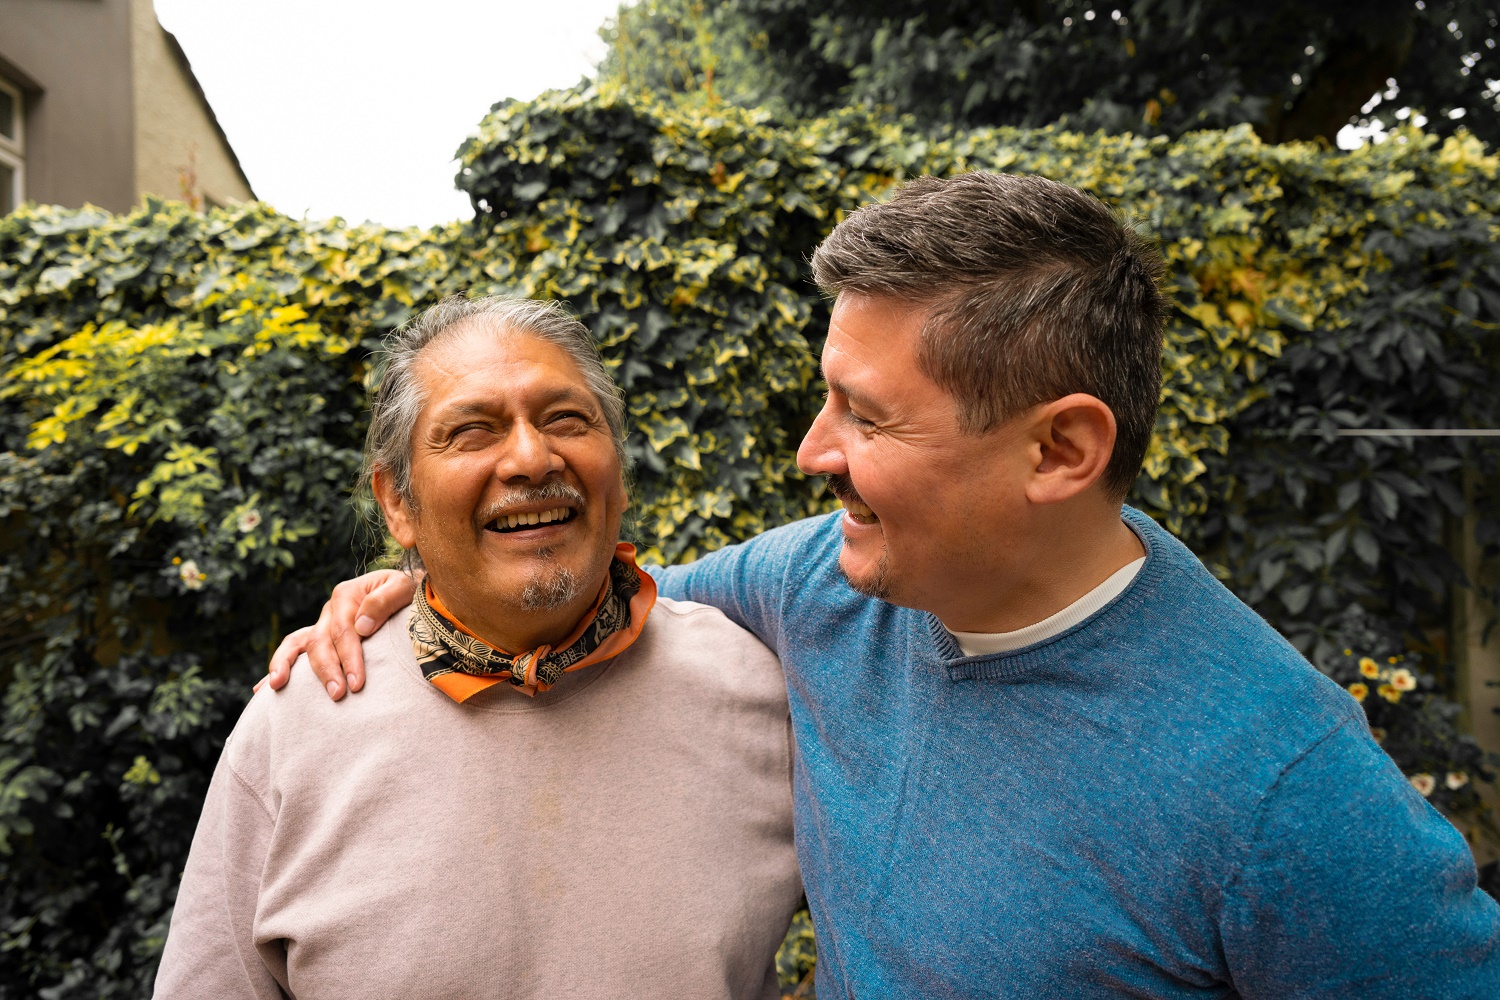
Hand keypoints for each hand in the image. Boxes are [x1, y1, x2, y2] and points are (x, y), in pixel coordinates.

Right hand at [258, 570, 416, 699]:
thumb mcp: (402, 587)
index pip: (344, 631)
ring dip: (286, 666)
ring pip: (297, 644)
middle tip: (338, 695)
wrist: (404, 595)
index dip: (349, 658)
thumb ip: (384, 601)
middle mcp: (329, 610)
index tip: (357, 684)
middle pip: (320, 642)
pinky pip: (294, 651)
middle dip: (327, 670)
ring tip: (278, 687)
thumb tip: (362, 626)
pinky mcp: (320, 638)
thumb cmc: (407, 594)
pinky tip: (263, 690)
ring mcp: (321, 625)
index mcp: (346, 595)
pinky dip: (278, 668)